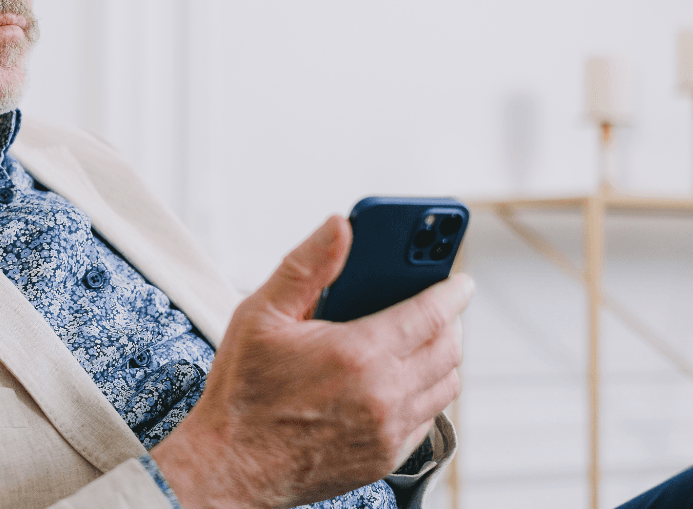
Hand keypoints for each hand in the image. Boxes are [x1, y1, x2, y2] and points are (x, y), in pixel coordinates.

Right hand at [150, 216, 472, 508]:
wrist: (231, 467)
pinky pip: (428, 420)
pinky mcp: (385, 458)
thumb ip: (308, 265)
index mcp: (357, 352)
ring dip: (443, 357)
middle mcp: (383, 394)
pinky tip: (403, 379)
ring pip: (445, 386)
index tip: (461, 280)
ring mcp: (388, 431)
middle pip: (448, 348)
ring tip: (424, 338)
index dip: (451, 291)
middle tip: (439, 305)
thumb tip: (340, 225)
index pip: (430, 313)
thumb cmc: (243, 390)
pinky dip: (426, 394)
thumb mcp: (263, 313)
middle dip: (450, 320)